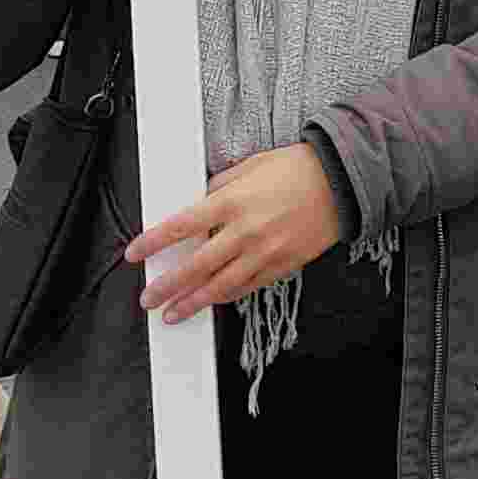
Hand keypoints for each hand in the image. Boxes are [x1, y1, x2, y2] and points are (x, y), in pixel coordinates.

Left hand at [123, 143, 347, 323]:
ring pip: (220, 286)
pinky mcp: (282, 265)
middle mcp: (244, 231)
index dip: (153, 242)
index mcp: (232, 202)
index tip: (135, 254)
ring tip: (172, 313)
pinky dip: (227, 296)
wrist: (342, 182)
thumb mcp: (251, 165)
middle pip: (195, 266)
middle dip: (166, 286)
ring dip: (192, 302)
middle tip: (148, 298)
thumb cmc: (298, 169)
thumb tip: (199, 201)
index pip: (181, 226)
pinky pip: (248, 287)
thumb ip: (220, 185)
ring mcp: (264, 252)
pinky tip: (212, 300)